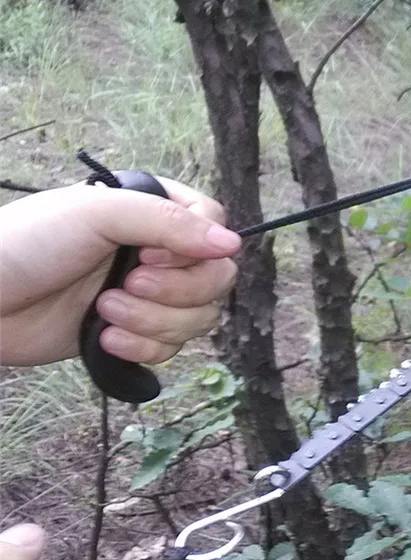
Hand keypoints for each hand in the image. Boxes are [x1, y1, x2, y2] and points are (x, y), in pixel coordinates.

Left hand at [0, 179, 240, 365]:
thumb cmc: (29, 243)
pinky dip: (145, 347)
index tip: (147, 256)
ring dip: (156, 322)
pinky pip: (172, 348)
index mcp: (155, 211)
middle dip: (177, 292)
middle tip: (127, 286)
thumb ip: (168, 223)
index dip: (193, 250)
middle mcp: (159, 251)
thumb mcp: (98, 214)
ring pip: (199, 318)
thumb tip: (232, 245)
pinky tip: (107, 339)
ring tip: (106, 312)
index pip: (214, 227)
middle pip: (216, 279)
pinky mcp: (136, 331)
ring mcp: (150, 293)